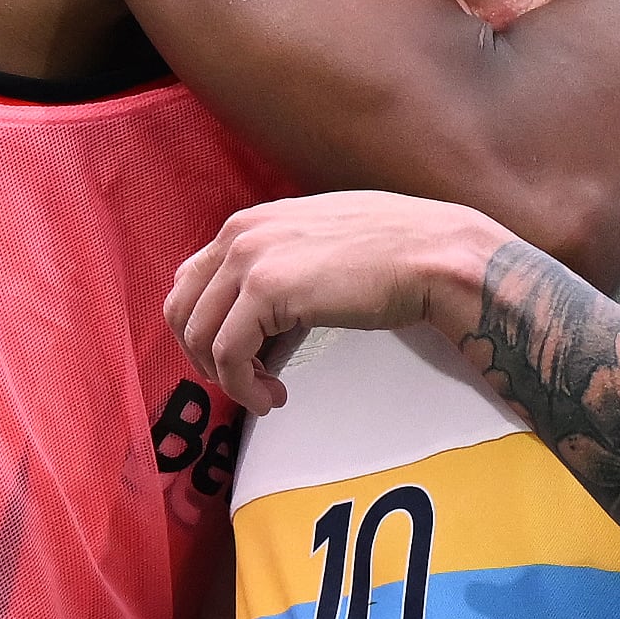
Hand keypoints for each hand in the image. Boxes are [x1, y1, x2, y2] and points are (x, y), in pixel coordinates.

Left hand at [167, 193, 510, 411]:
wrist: (437, 255)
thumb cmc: (399, 253)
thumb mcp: (324, 244)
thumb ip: (286, 264)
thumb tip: (265, 317)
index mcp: (253, 221)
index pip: (192, 279)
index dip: (204, 328)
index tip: (234, 359)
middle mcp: (241, 233)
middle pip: (182, 309)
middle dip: (204, 356)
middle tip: (241, 383)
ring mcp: (251, 259)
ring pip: (200, 336)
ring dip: (226, 378)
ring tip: (265, 395)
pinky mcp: (267, 291)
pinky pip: (228, 354)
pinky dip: (244, 387)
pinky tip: (274, 397)